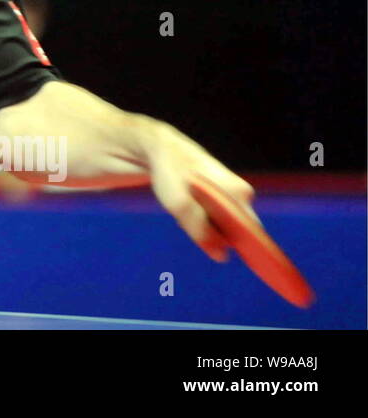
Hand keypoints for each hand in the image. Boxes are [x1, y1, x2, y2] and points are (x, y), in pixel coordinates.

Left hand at [136, 115, 257, 263]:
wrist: (162, 149)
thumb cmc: (172, 173)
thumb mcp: (179, 205)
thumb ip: (200, 231)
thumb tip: (222, 257)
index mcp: (239, 193)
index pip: (256, 234)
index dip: (253, 253)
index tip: (254, 268)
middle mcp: (243, 193)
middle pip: (238, 232)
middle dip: (214, 234)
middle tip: (189, 219)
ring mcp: (235, 194)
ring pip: (224, 225)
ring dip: (205, 226)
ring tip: (185, 208)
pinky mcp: (225, 196)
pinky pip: (217, 218)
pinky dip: (201, 219)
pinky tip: (188, 206)